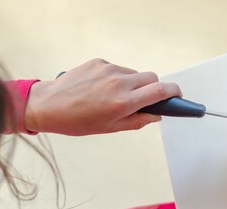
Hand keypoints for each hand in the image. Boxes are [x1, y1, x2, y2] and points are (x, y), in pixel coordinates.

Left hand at [23, 59, 181, 134]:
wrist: (48, 105)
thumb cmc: (76, 121)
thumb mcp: (110, 128)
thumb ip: (137, 121)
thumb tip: (155, 115)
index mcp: (124, 103)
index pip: (161, 91)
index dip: (174, 92)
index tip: (178, 95)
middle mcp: (119, 83)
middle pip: (152, 78)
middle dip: (153, 88)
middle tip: (144, 100)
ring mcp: (109, 70)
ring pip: (134, 74)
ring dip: (132, 84)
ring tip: (114, 97)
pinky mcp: (99, 62)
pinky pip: (117, 69)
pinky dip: (116, 78)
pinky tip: (101, 89)